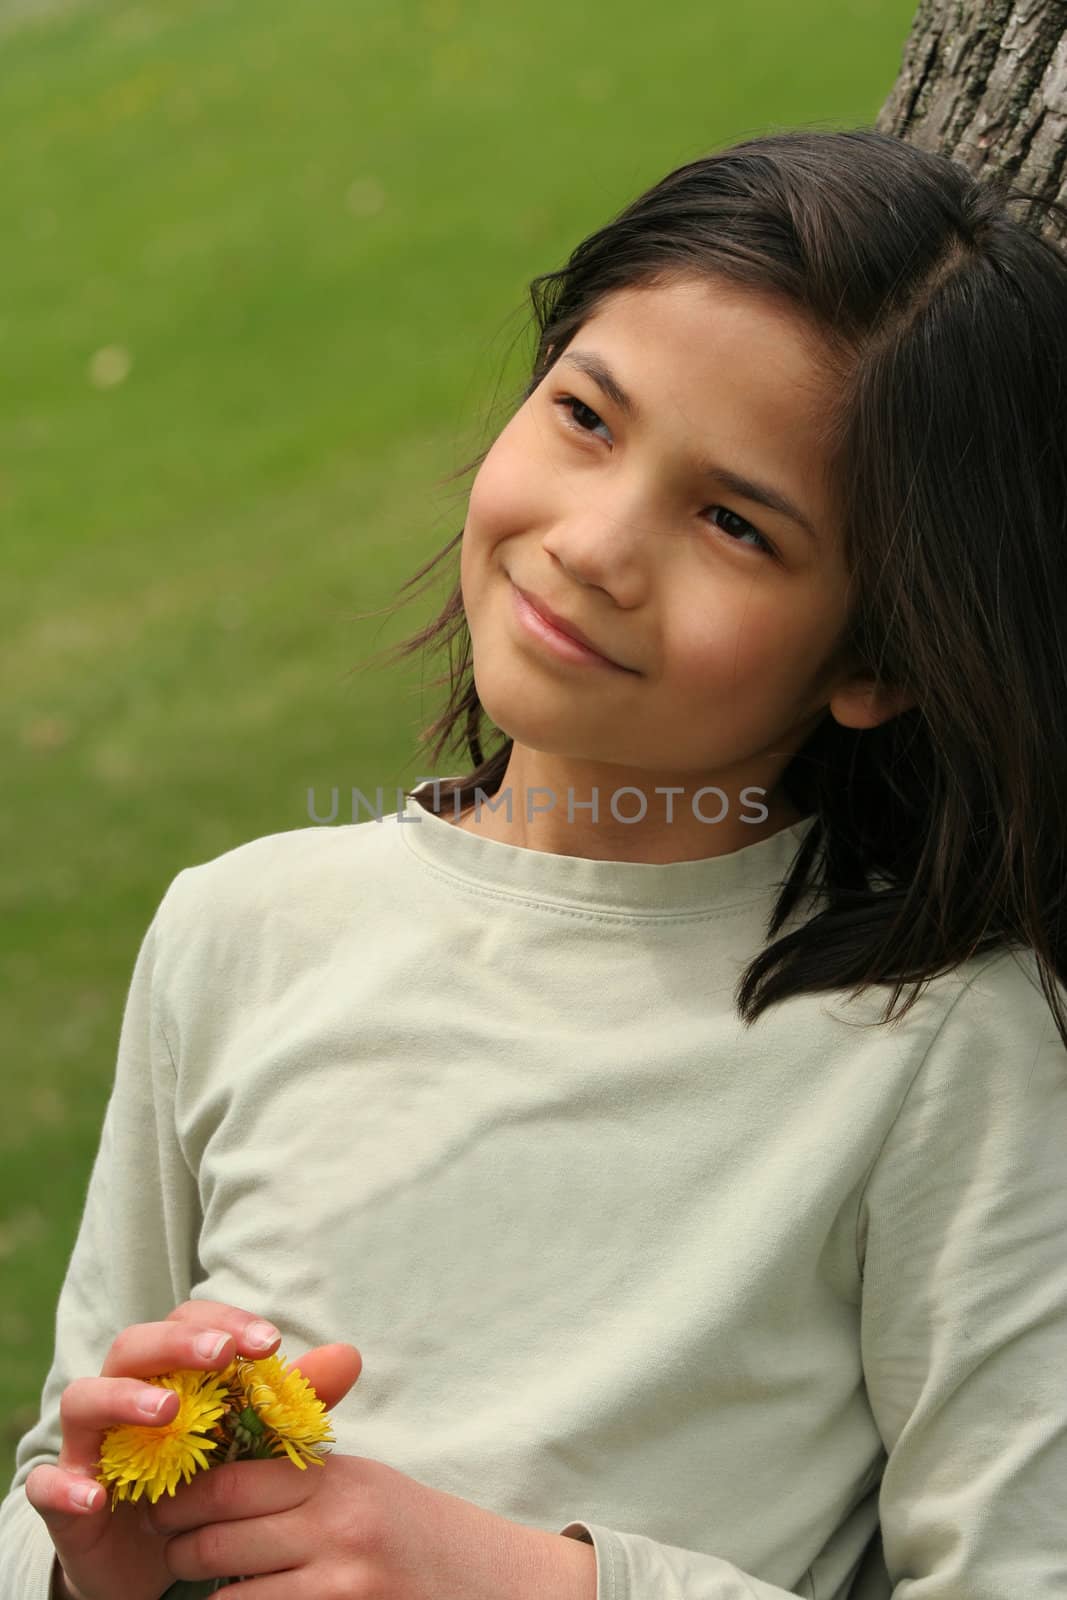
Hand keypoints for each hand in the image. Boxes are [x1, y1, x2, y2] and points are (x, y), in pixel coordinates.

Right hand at [25, 1300, 358, 1599]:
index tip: (271, 1343)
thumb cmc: (211, 1480)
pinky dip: (65, 1486)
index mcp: (170, 1370)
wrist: (162, 1560)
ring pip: (85, 1398)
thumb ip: (298, 1401)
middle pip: (135, 1344)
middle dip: (178, 1344)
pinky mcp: (64, 1498)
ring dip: (124, 1399)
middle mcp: (124, 1393)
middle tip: (222, 1356)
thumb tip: (350, 1354)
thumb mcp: (259, 1442)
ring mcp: (89, 1442)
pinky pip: (47, 1483)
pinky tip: (97, 1496)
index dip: (227, 1323)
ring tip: (167, 1414)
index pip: (188, 1321)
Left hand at [146, 1433, 597, 1599]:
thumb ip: (300, 1478)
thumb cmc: (415, 1533)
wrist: (491, 1584)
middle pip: (218, 1539)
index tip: (163, 1503)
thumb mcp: (362, 1485)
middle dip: (179, 1550)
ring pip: (228, 1597)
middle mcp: (337, 1528)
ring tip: (187, 1587)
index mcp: (337, 1480)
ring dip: (200, 1597)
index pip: (232, 1480)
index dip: (184, 1495)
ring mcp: (341, 1585)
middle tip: (165, 1550)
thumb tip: (217, 1474)